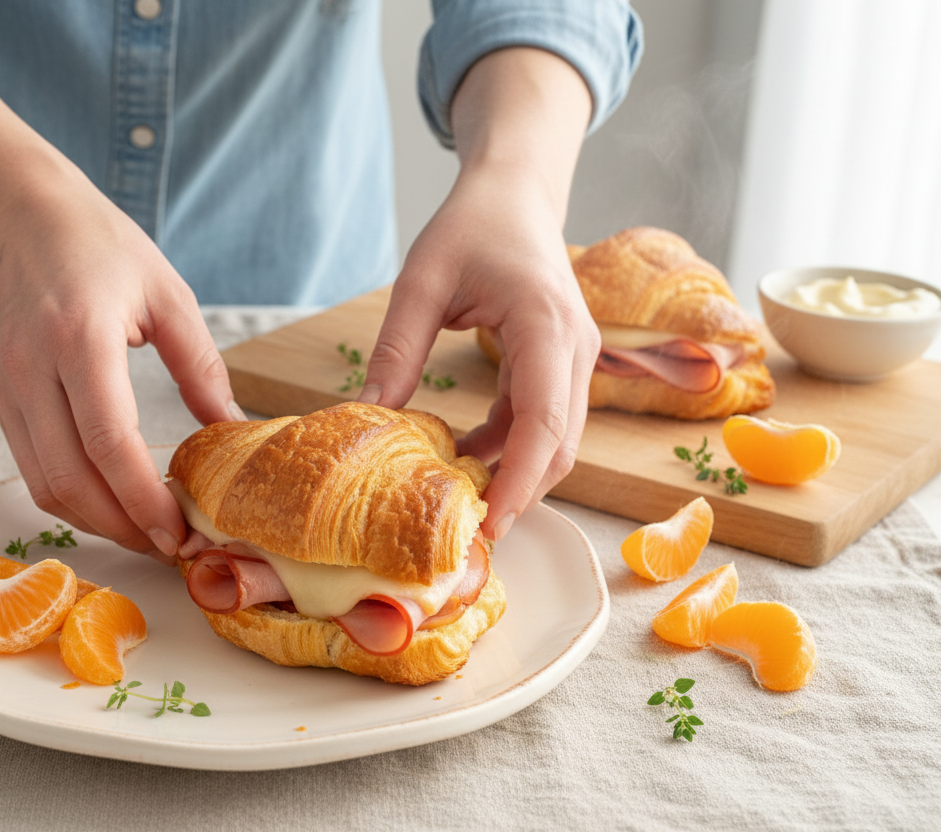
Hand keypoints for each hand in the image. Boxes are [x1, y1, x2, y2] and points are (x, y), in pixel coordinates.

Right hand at [0, 170, 242, 559]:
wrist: (23, 217)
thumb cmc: (101, 247)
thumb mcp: (169, 294)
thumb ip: (201, 367)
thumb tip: (232, 431)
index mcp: (80, 341)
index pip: (109, 443)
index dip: (144, 499)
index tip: (181, 532)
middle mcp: (32, 372)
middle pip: (71, 480)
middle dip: (124, 527)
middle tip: (172, 548)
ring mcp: (8, 390)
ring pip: (44, 485)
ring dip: (96, 522)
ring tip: (147, 534)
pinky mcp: (0, 400)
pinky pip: (31, 468)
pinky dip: (72, 498)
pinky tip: (112, 504)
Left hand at [358, 167, 597, 541]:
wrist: (515, 195)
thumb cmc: (471, 225)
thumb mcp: (422, 281)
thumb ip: (396, 351)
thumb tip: (365, 417)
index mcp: (546, 326)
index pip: (543, 421)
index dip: (520, 481)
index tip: (490, 525)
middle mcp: (575, 350)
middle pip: (559, 445)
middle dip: (520, 494)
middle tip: (465, 535)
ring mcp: (575, 360)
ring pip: (556, 441)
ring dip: (514, 476)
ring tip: (458, 507)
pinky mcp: (561, 366)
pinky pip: (541, 422)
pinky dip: (508, 449)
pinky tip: (462, 459)